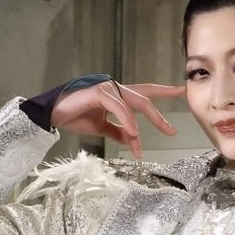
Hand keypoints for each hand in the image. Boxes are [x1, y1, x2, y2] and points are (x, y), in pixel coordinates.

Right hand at [51, 80, 184, 159]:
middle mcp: (115, 89)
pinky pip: (118, 107)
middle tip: (171, 131)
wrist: (53, 114)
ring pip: (132, 103)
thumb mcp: (102, 128)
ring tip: (139, 146)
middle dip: (158, 115)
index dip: (163, 92)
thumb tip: (134, 141)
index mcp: (117, 96)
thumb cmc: (75, 116)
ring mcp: (106, 88)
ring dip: (139, 126)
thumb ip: (119, 132)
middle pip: (144, 98)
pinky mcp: (98, 92)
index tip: (181, 90)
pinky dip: (126, 120)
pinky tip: (131, 133)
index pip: (145, 92)